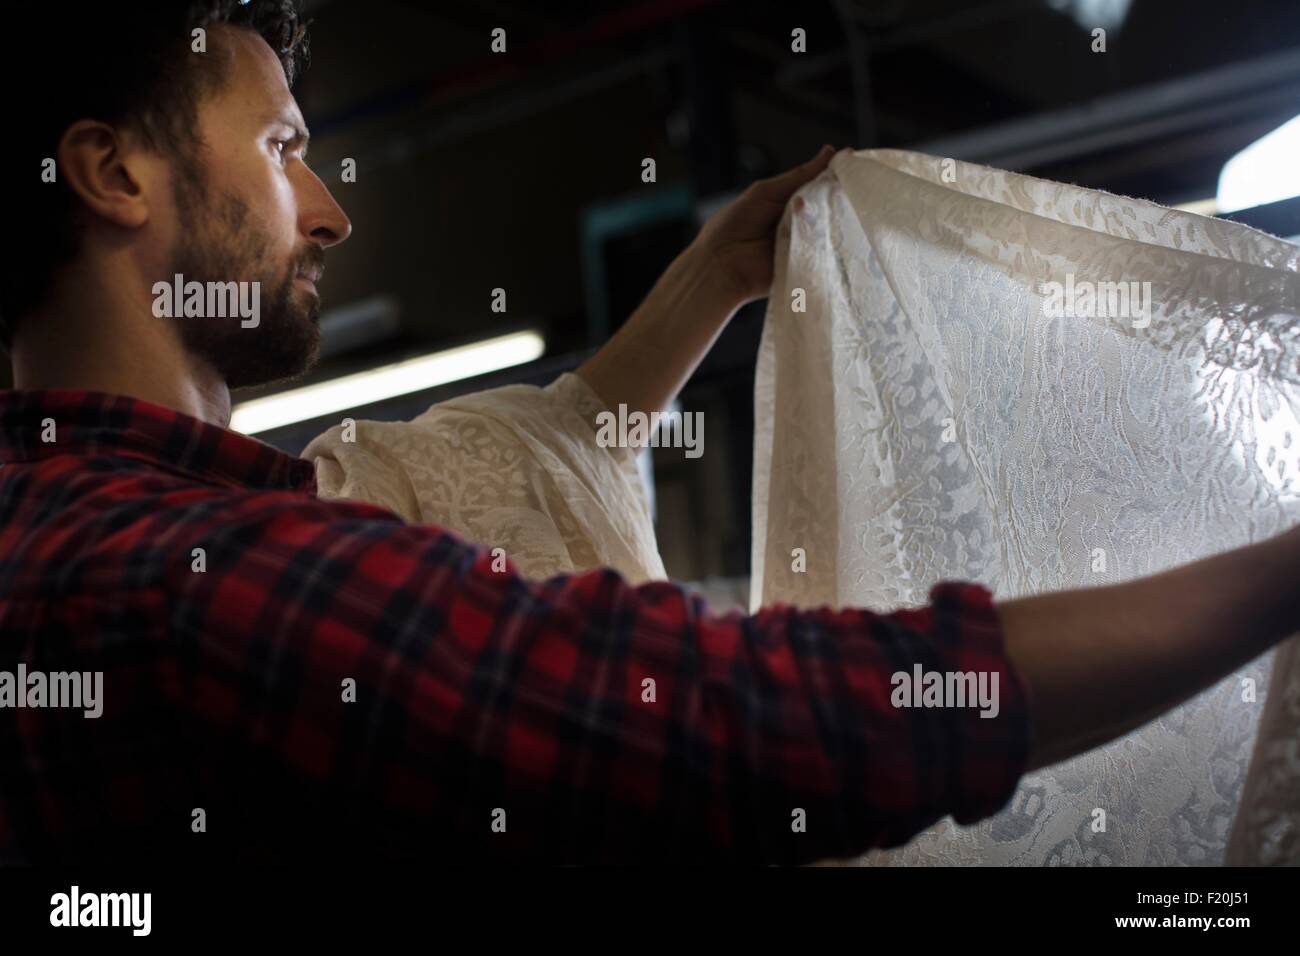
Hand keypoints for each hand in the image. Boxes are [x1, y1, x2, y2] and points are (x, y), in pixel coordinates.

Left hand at [691, 144, 836, 308]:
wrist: (719, 264)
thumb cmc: (735, 225)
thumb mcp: (766, 192)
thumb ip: (799, 176)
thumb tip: (831, 152)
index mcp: (786, 204)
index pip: (817, 188)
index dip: (831, 179)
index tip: (848, 167)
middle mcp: (797, 224)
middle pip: (825, 208)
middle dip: (830, 199)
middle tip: (836, 192)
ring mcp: (802, 245)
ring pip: (825, 229)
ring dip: (821, 221)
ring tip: (805, 218)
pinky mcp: (804, 266)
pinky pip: (821, 254)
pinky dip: (820, 244)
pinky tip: (814, 237)